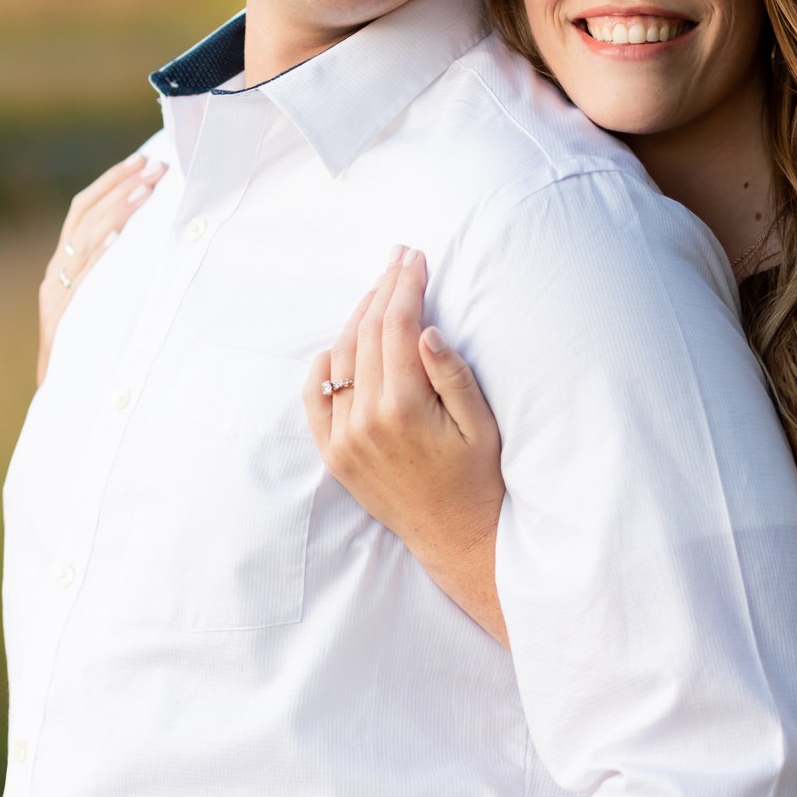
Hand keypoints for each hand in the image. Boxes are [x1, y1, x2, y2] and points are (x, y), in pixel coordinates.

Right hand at [38, 152, 166, 384]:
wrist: (62, 393)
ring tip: (147, 189)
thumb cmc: (88, 348)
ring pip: (85, 237)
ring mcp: (57, 290)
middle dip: (120, 185)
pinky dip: (100, 251)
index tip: (140, 160)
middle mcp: (56, 272)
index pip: (82, 209)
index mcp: (62, 264)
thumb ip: (114, 275)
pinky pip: (83, 276)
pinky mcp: (62, 313)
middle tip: (155, 165)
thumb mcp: (100, 304)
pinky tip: (121, 233)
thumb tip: (150, 246)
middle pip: (84, 213)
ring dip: (118, 209)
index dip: (110, 182)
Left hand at [303, 249, 508, 640]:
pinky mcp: (334, 454)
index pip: (396, 327)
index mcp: (403, 408)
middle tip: (399, 258)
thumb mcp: (481, 426)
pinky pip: (316, 399)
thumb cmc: (479, 479)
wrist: (457, 538)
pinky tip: (338, 345)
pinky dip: (324, 367)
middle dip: (384, 290)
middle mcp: (365, 421)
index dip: (406, 286)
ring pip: (341, 359)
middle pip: (366, 334)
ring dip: (358, 319)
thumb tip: (425, 330)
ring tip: (379, 290)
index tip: (415, 258)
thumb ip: (453, 375)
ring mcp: (343, 439)